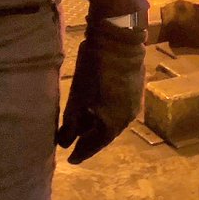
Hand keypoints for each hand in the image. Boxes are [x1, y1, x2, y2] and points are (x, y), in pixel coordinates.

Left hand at [56, 19, 145, 164]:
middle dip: (89, 138)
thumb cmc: (95, 70)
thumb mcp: (78, 97)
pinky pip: (119, 109)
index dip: (81, 152)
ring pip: (113, 121)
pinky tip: (97, 106)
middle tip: (75, 142)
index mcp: (112, 124)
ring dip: (98, 124)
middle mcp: (126, 119)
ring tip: (84, 124)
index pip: (94, 145)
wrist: (119, 41)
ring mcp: (133, 104)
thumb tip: (63, 143)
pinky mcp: (135, 90)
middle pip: (105, 134)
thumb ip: (70, 122)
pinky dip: (106, 112)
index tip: (70, 159)